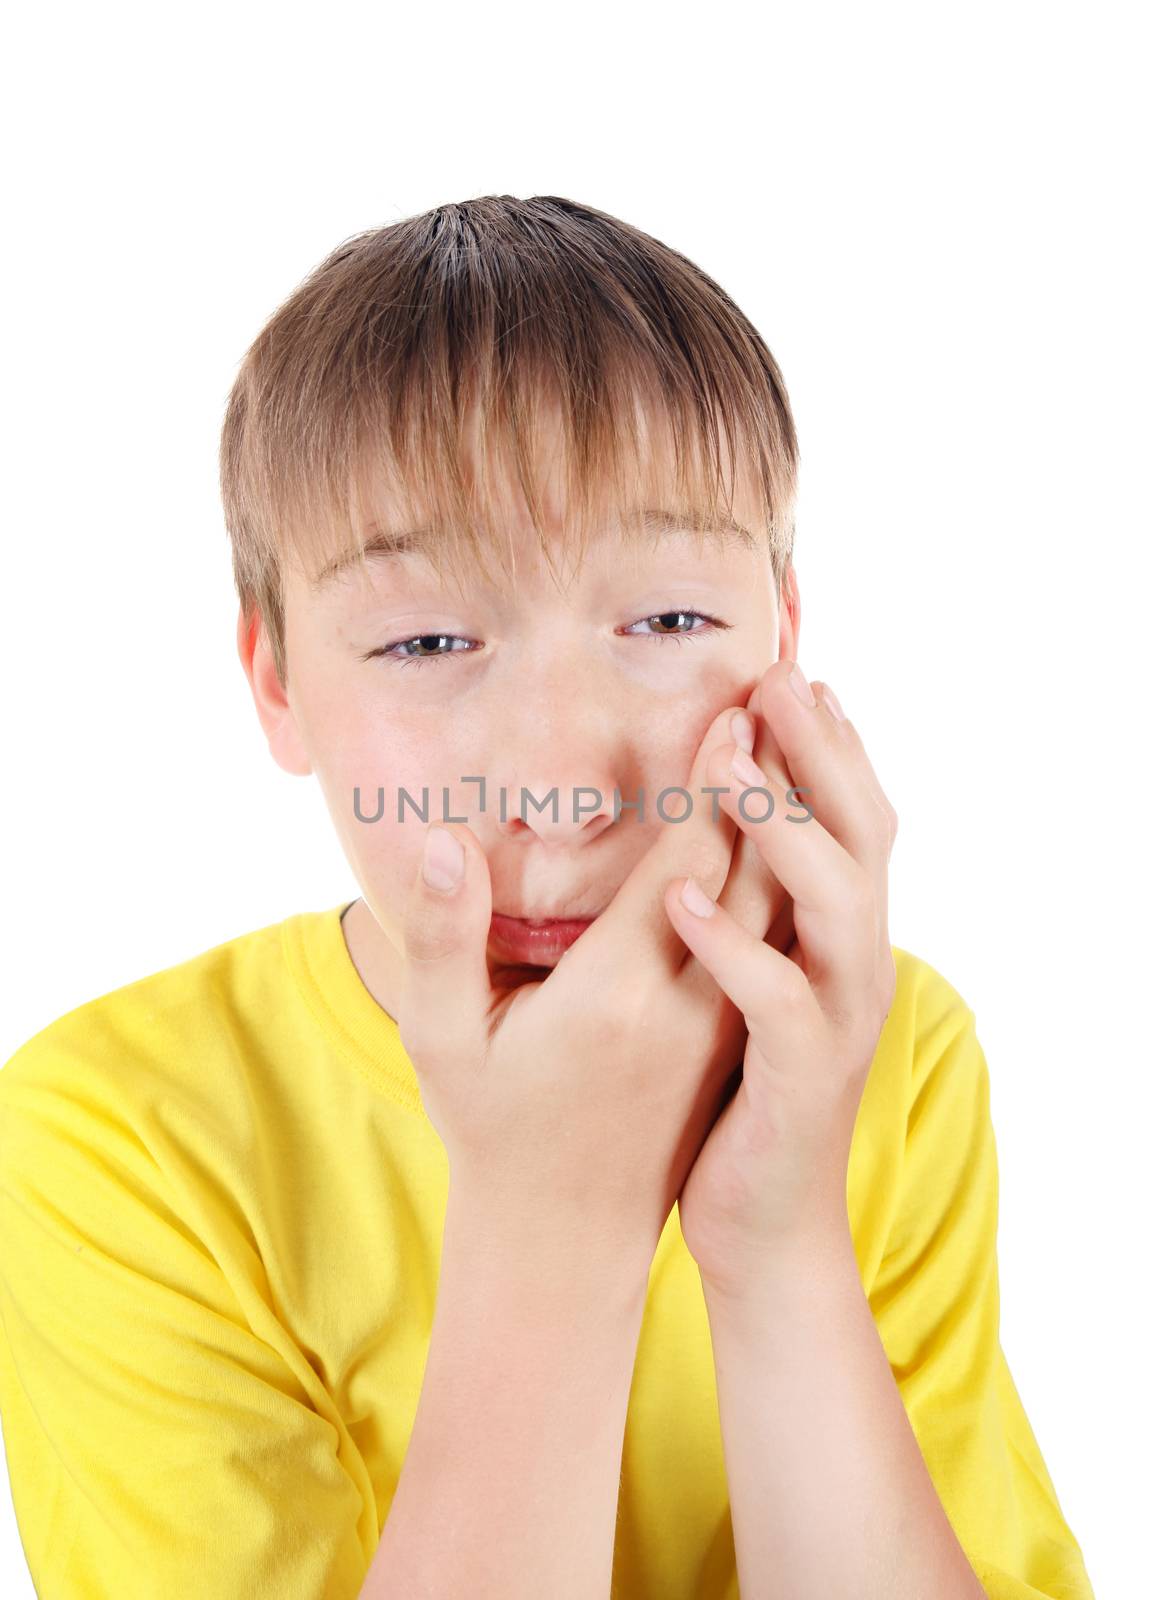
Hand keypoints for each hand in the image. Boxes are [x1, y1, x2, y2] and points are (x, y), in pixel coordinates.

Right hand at [394, 701, 765, 1268]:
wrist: (563, 1235)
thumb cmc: (491, 1129)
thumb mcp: (442, 1039)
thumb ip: (442, 936)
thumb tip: (440, 842)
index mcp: (616, 996)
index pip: (688, 863)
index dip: (715, 782)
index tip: (733, 705)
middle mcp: (688, 1008)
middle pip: (753, 873)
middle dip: (772, 781)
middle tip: (787, 694)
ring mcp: (721, 1028)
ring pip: (777, 906)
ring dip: (792, 822)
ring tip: (801, 744)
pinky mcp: (732, 1041)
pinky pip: (774, 938)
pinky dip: (785, 874)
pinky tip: (786, 827)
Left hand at [663, 659, 898, 1300]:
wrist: (761, 1224)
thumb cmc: (739, 1092)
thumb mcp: (755, 982)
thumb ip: (757, 906)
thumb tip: (721, 827)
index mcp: (834, 935)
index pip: (849, 818)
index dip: (828, 745)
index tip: (785, 673)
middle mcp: (850, 963)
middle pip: (861, 835)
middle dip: (818, 753)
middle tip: (772, 680)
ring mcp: (836, 1020)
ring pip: (839, 903)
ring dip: (785, 827)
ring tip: (726, 765)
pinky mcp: (802, 1080)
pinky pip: (780, 1003)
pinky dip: (736, 947)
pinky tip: (681, 901)